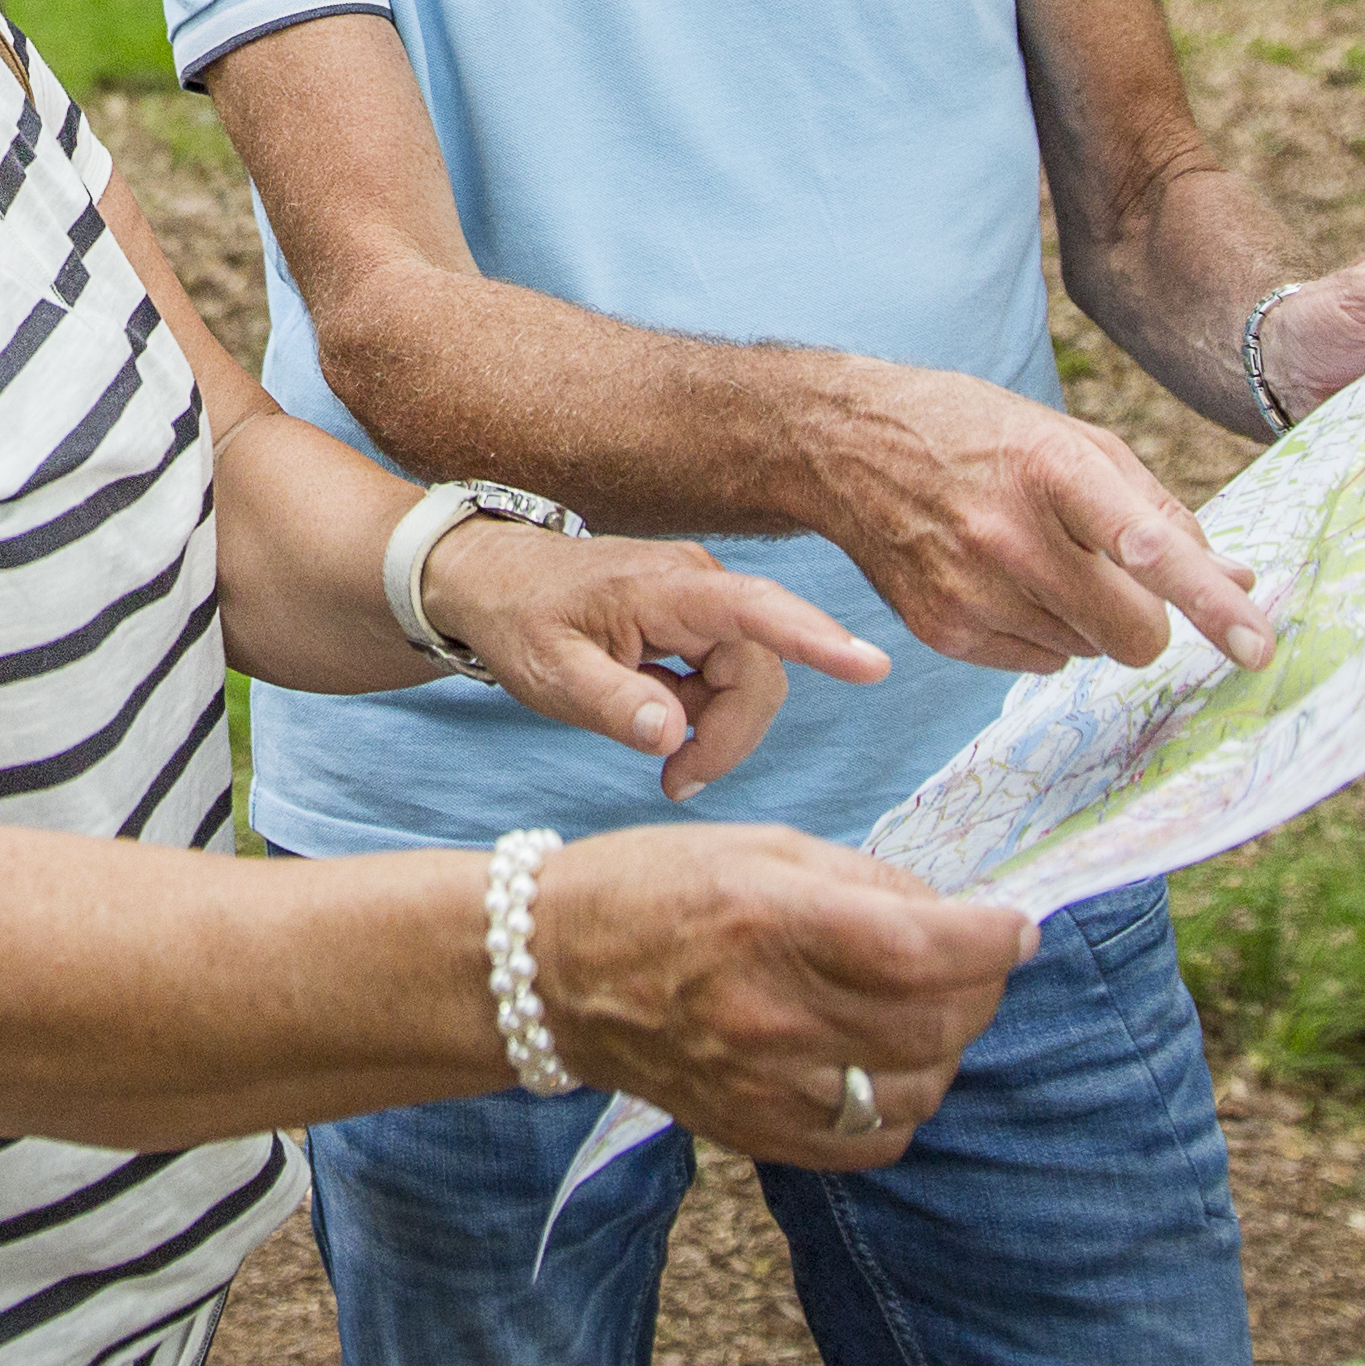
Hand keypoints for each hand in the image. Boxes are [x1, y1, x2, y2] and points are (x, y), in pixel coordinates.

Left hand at [423, 525, 885, 803]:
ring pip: (750, 682)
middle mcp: (700, 585)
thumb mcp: (548, 672)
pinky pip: (730, 678)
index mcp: (669, 588)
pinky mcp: (700, 621)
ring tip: (664, 766)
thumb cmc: (518, 619)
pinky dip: (706, 717)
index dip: (817, 641)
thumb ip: (610, 704)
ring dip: (719, 732)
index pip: (756, 612)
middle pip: (760, 673)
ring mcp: (703, 602)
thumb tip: (671, 735)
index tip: (872, 666)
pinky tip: (662, 727)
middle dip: (731, 737)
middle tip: (675, 785)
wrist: (492, 580)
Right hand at [524, 822, 1029, 1170]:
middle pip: (933, 1021)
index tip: (1018, 927)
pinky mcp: (757, 1132)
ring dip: (948, 1044)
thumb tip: (951, 915)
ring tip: (928, 1007)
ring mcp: (765, 1084)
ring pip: (917, 1086)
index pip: (919, 946)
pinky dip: (905, 1103)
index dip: (991, 939)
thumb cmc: (653, 888)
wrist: (551, 972)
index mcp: (770, 920)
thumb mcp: (759, 848)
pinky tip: (889, 1063)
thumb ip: (861, 881)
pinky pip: (875, 1140)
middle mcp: (771, 1011)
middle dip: (980, 986)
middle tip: (976, 960)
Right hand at [789, 354, 1275, 677]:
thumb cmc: (979, 434)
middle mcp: (1008, 534)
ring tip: (1029, 555)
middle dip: (1144, 620)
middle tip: (1110, 574)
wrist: (845, 445)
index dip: (1209, 602)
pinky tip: (997, 578)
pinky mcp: (941, 631)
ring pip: (1087, 653)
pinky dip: (1039, 632)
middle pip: (1132, 634)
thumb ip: (1162, 512)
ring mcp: (968, 589)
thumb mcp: (1074, 441)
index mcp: (1051, 466)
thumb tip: (1238, 581)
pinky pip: (1040, 665)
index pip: (1147, 546)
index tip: (1258, 646)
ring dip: (1083, 619)